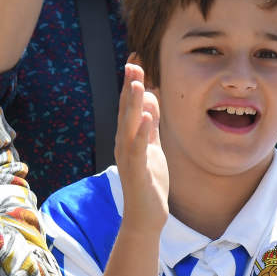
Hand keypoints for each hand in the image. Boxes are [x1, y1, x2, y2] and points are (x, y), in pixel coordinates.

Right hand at [115, 62, 169, 233]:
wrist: (146, 215)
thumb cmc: (149, 181)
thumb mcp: (153, 147)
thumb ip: (151, 125)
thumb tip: (149, 99)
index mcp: (128, 137)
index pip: (129, 106)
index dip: (132, 83)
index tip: (136, 60)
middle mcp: (124, 144)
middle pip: (125, 111)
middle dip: (129, 87)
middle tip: (133, 62)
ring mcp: (128, 157)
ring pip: (128, 126)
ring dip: (131, 105)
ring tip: (137, 84)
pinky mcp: (137, 171)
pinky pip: (138, 149)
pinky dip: (142, 132)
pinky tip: (147, 118)